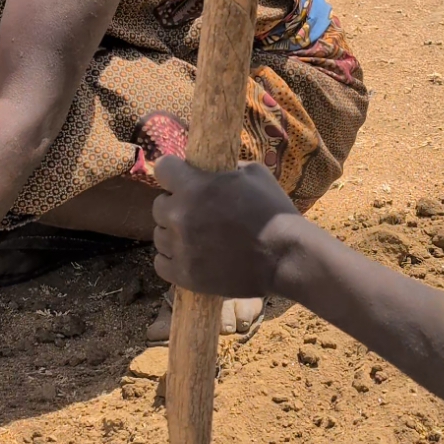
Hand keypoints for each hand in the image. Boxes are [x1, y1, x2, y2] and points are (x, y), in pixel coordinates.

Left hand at [152, 156, 303, 297]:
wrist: (285, 257)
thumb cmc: (274, 213)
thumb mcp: (254, 173)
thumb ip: (226, 168)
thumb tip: (212, 169)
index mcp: (195, 187)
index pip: (163, 168)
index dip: (173, 172)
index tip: (181, 177)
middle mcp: (181, 216)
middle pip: (158, 205)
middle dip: (175, 204)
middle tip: (195, 212)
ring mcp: (180, 248)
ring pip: (159, 235)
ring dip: (173, 233)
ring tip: (196, 237)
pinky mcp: (184, 275)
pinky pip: (161, 263)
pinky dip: (171, 259)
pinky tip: (188, 256)